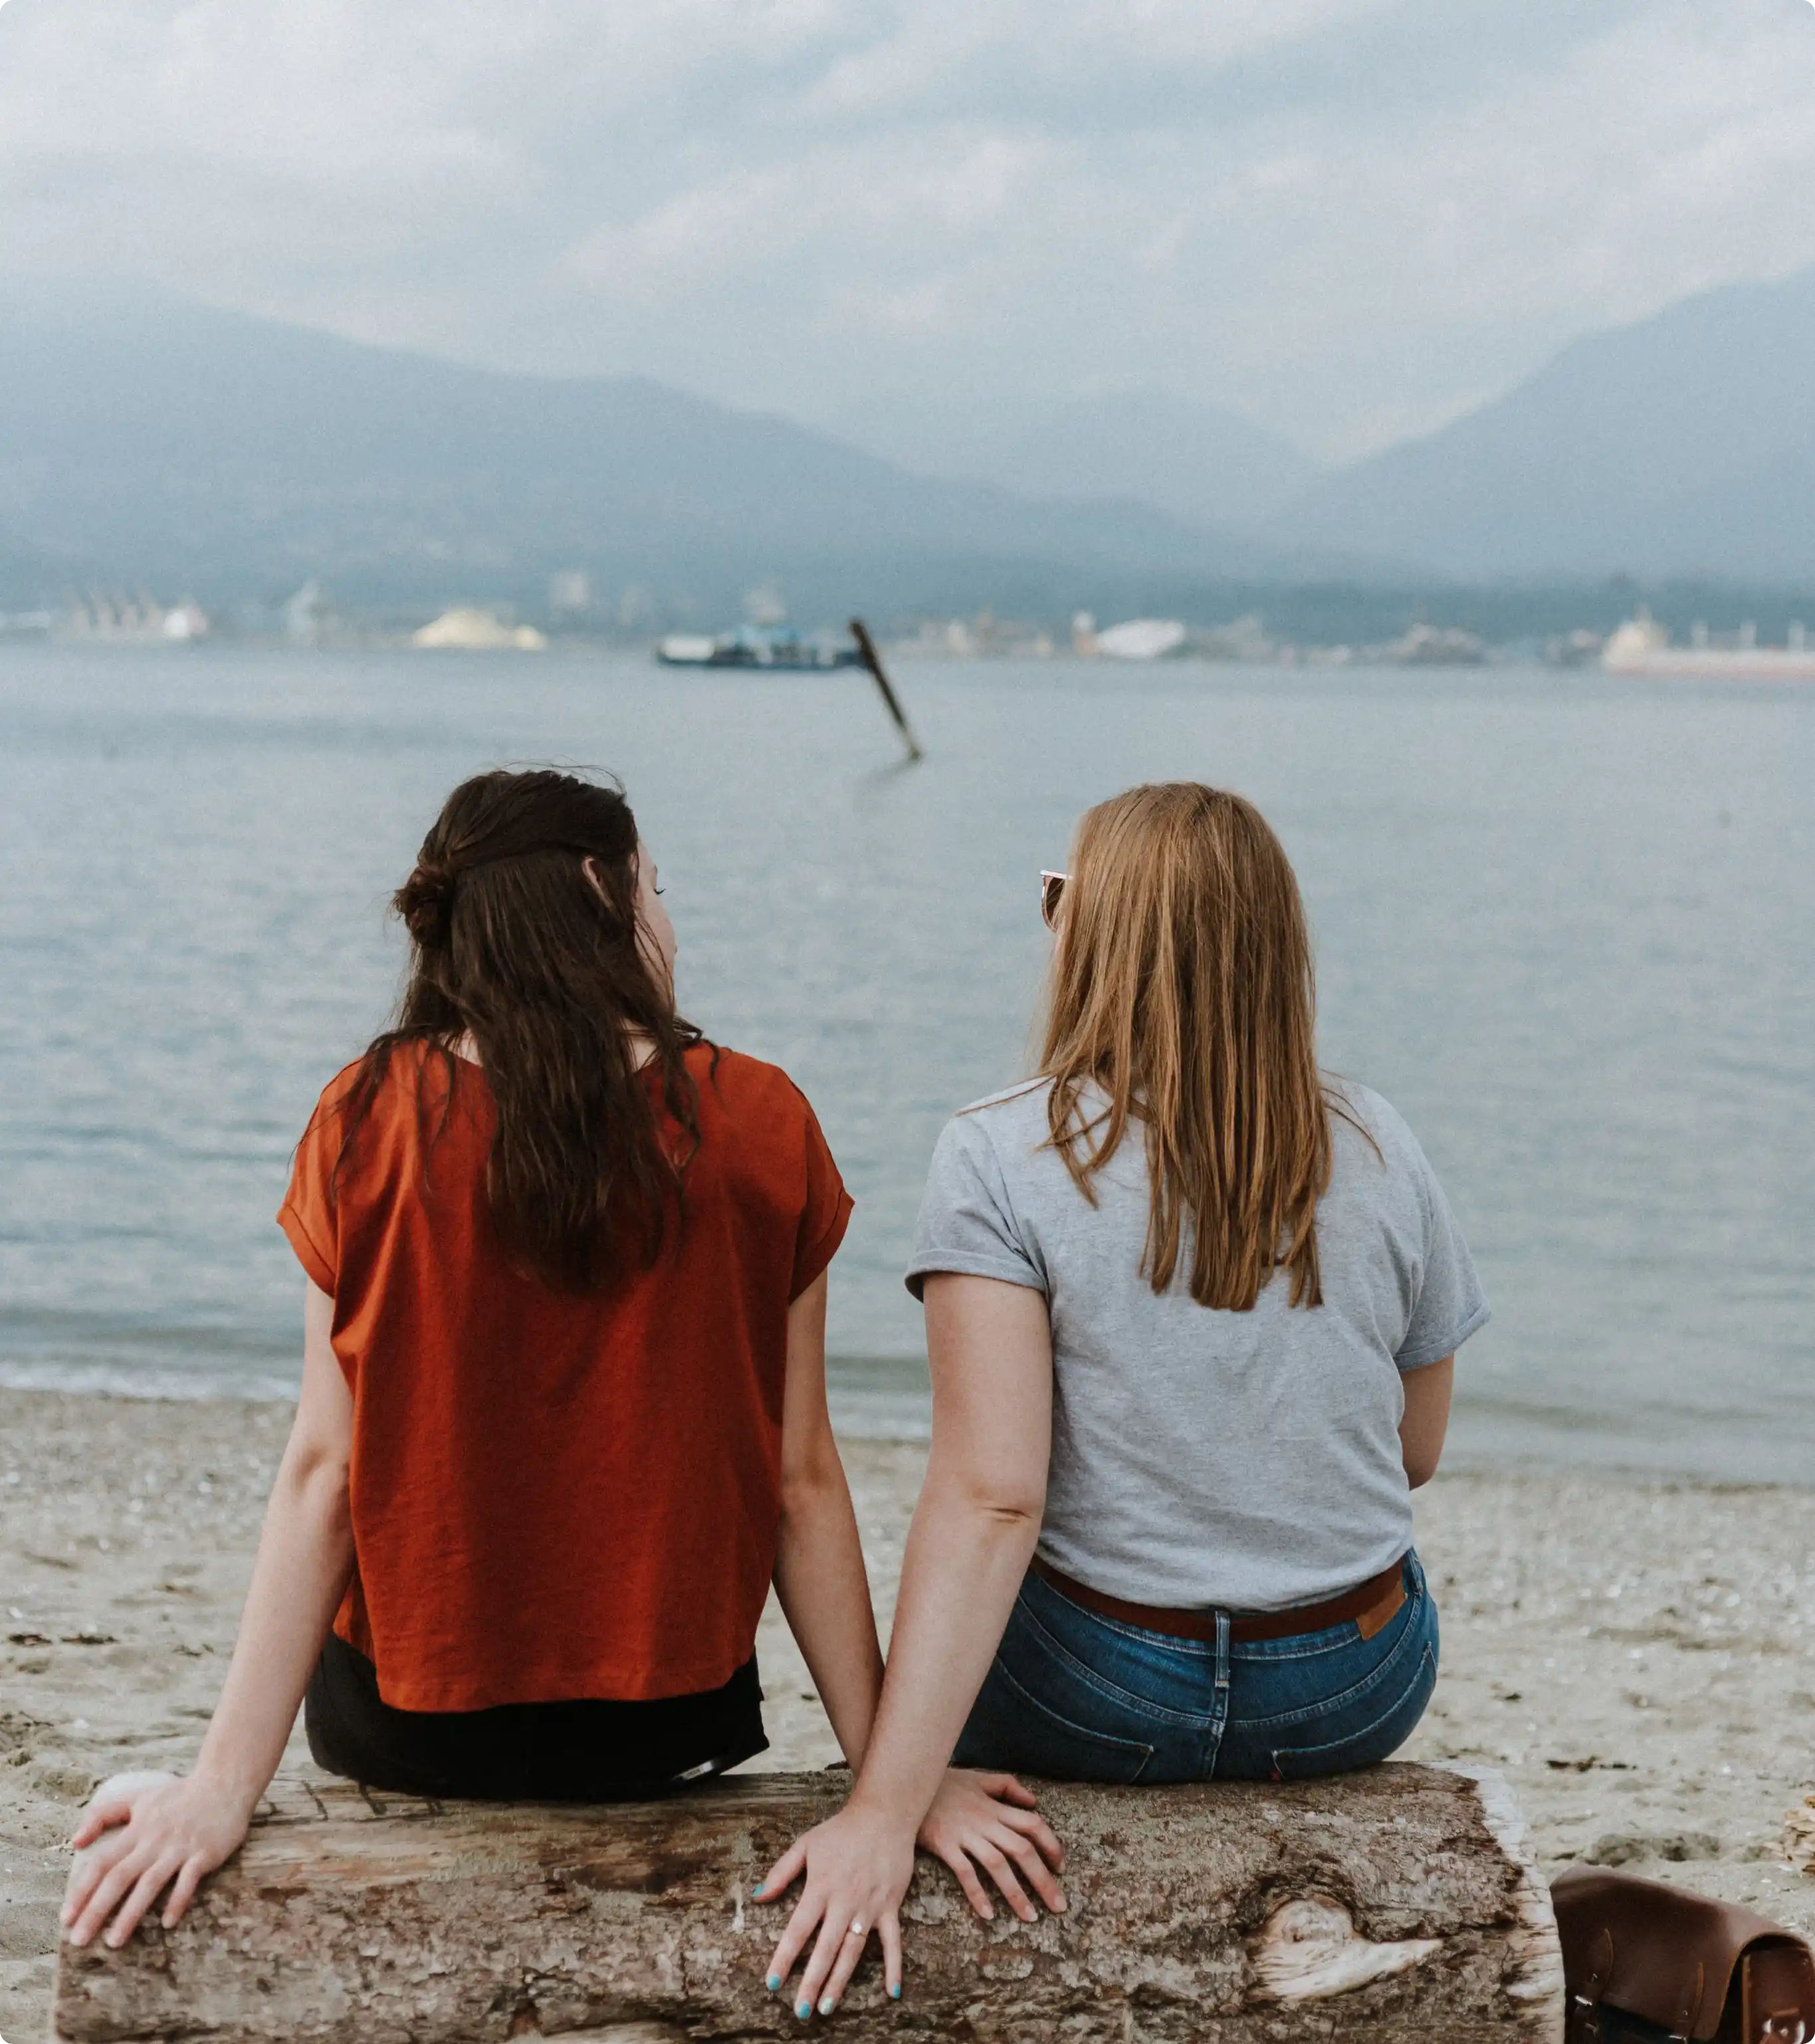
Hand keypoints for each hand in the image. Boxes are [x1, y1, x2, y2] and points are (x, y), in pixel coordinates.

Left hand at [62, 1769, 254, 1949]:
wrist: (225, 1782)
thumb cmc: (179, 1795)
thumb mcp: (138, 1797)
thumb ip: (103, 1815)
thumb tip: (75, 1843)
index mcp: (137, 1829)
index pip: (102, 1862)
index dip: (82, 1890)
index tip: (65, 1918)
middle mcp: (154, 1840)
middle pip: (120, 1877)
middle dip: (97, 1910)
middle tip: (78, 1940)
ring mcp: (180, 1847)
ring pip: (150, 1883)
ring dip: (130, 1914)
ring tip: (114, 1942)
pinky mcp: (205, 1852)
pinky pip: (189, 1880)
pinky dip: (178, 1900)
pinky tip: (167, 1923)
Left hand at [753, 1803, 914, 2019]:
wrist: (884, 1814)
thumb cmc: (841, 1830)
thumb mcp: (805, 1844)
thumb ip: (780, 1872)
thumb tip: (757, 1896)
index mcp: (820, 1887)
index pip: (798, 1929)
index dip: (784, 1957)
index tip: (772, 1984)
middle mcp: (844, 1901)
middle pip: (825, 1948)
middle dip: (811, 1982)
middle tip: (800, 2011)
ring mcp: (869, 1906)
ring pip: (853, 1950)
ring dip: (840, 1980)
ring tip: (828, 2007)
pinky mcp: (890, 1906)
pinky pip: (893, 1942)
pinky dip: (894, 1967)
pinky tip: (893, 1993)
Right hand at [917, 1768, 1065, 1922]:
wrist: (907, 1786)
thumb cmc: (944, 1784)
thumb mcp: (978, 1778)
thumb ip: (1007, 1786)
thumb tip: (1034, 1802)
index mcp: (995, 1807)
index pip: (1033, 1825)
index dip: (1051, 1846)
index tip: (1062, 1868)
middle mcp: (985, 1821)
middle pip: (1022, 1850)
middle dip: (1044, 1880)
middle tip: (1059, 1907)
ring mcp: (964, 1834)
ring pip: (998, 1865)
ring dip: (1017, 1893)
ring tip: (1031, 1917)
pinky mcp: (944, 1845)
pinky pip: (965, 1872)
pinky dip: (977, 1893)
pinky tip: (989, 1914)